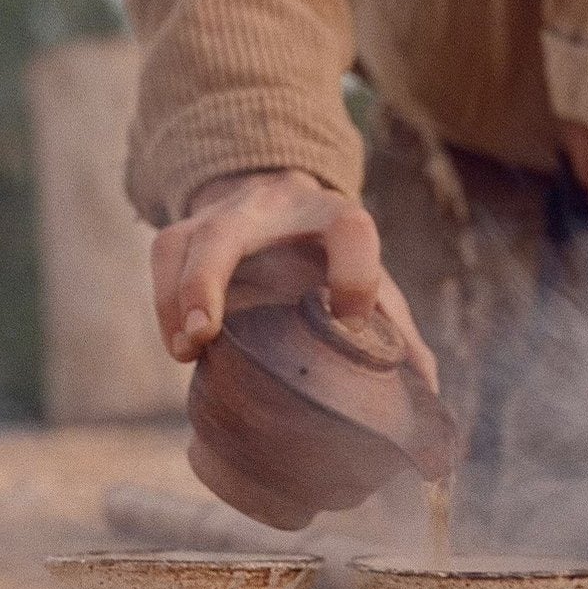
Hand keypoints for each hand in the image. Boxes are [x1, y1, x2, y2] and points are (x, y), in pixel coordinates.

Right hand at [150, 167, 439, 389]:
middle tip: (204, 333)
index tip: (350, 320)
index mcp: (332, 218)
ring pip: (181, 241)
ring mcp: (221, 214)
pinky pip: (162, 256)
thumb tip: (426, 389)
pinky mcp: (186, 227)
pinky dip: (162, 303)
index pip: (350, 228)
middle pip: (228, 230)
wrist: (280, 198)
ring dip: (175, 297)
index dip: (355, 274)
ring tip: (186, 349)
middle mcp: (272, 207)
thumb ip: (396, 331)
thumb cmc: (330, 256)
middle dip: (207, 279)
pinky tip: (179, 343)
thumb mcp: (371, 281)